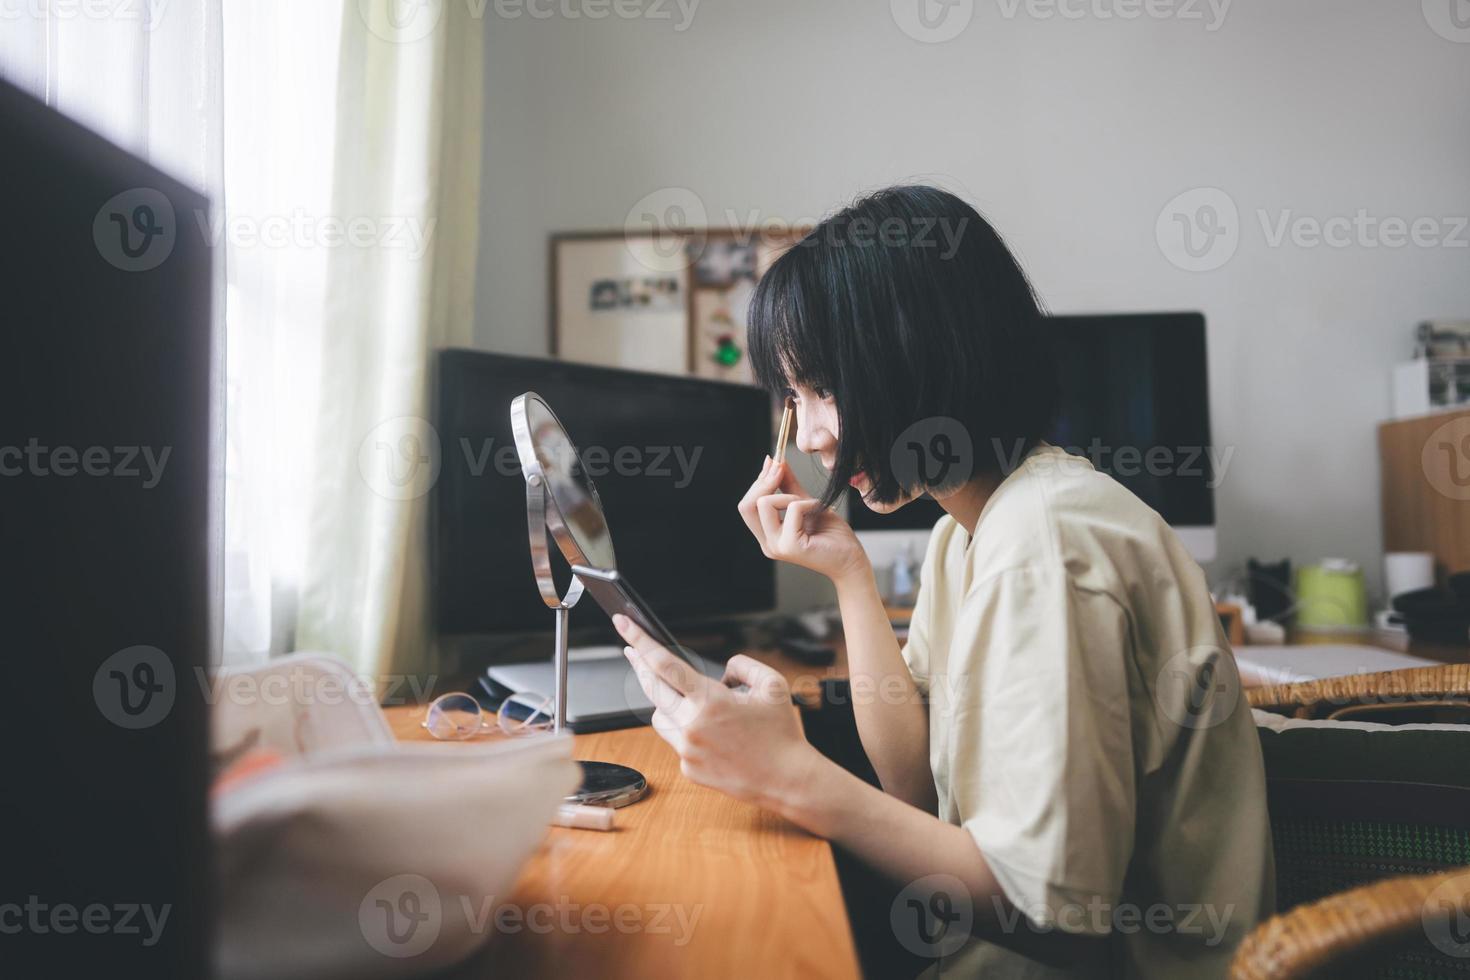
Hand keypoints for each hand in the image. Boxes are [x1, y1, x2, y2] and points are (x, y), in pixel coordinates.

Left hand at [613, 613, 819, 809]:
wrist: (787, 780)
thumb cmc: (781, 733)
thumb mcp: (772, 685)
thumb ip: (743, 665)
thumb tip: (722, 671)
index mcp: (710, 700)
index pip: (664, 663)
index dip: (640, 640)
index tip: (623, 624)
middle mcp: (691, 725)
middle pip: (651, 688)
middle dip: (639, 665)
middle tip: (633, 651)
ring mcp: (686, 750)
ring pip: (659, 716)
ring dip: (668, 703)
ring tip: (693, 703)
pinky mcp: (688, 768)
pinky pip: (675, 740)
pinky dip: (686, 730)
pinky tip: (712, 735)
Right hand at [737, 456, 869, 586]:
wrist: (851, 560)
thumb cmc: (832, 536)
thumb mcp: (806, 504)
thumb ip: (788, 486)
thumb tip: (775, 462)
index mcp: (768, 535)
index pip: (747, 505)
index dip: (759, 481)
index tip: (774, 461)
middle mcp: (768, 543)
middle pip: (747, 505)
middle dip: (764, 482)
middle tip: (782, 469)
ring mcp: (777, 546)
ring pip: (764, 504)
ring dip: (789, 496)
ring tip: (809, 504)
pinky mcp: (791, 546)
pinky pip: (791, 509)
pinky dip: (806, 503)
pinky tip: (819, 509)